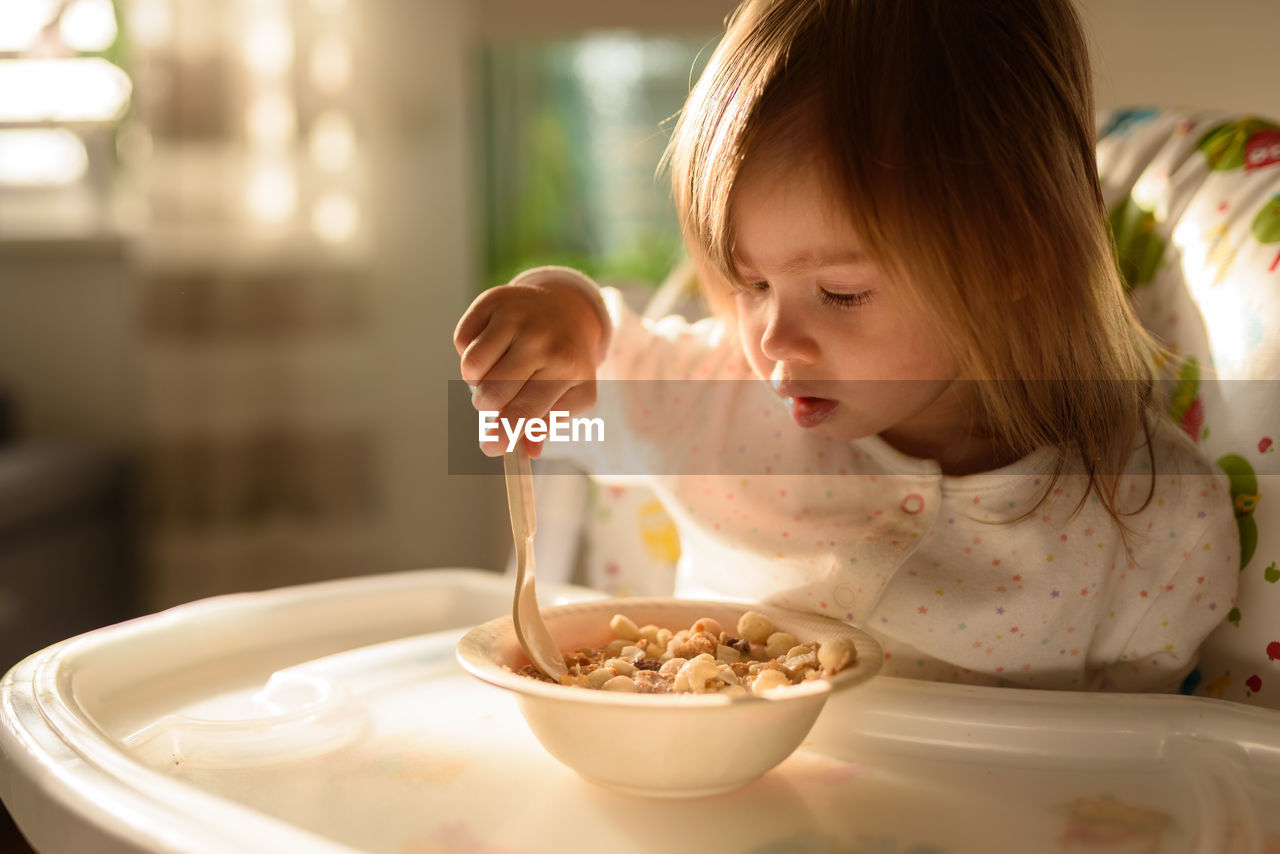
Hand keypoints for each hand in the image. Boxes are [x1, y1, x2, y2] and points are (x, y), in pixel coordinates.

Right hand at [454, 278, 601, 456]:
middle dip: (487, 406)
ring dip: (476, 380)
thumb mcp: (575, 392)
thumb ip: (550, 423)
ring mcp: (516, 316)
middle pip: (492, 394)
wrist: (567, 309)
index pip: (525, 411)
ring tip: (496, 373)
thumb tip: (528, 452)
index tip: (490, 447)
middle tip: (496, 401)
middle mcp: (541, 339)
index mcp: (566, 367)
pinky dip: (469, 352)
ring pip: (471, 368)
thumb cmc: (568, 360)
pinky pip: (462, 341)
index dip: (503, 434)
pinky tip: (492, 347)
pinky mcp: (493, 300)